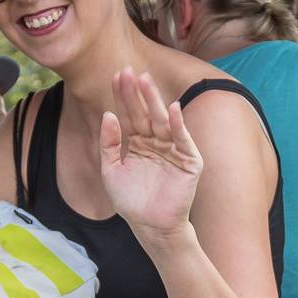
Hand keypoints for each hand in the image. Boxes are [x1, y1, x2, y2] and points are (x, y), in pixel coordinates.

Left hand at [99, 68, 204, 241]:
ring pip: (162, 121)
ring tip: (145, 81)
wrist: (150, 227)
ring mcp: (173, 150)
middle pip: (145, 113)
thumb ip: (108, 143)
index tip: (117, 76)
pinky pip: (183, 140)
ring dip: (155, 101)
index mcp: (137, 143)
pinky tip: (171, 109)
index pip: (130, 114)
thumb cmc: (131, 201)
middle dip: (137, 93)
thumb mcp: (111, 170)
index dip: (123, 96)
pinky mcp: (189, 161)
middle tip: (129, 71)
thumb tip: (108, 114)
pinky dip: (178, 125)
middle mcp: (156, 142)